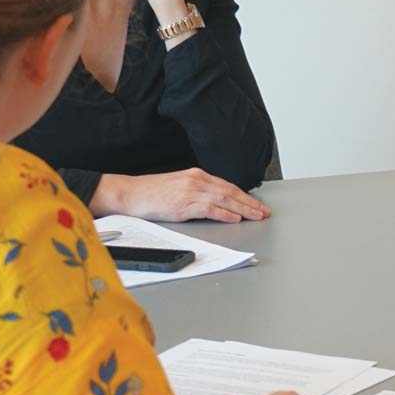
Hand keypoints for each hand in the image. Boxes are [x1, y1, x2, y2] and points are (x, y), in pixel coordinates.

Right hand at [91, 168, 270, 222]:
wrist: (130, 193)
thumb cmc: (151, 192)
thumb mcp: (179, 187)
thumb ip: (198, 192)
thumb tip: (217, 203)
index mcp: (196, 175)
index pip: (227, 186)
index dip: (245, 196)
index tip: (257, 205)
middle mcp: (196, 180)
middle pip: (230, 192)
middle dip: (250, 203)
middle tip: (264, 212)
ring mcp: (190, 192)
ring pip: (224, 200)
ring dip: (243, 209)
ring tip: (256, 216)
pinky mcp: (183, 204)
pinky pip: (208, 209)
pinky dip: (224, 214)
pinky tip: (234, 219)